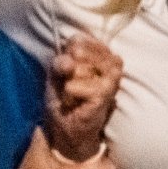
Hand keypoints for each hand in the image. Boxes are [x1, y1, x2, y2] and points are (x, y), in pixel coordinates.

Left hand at [42, 34, 122, 161]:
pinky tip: (76, 102)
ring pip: (79, 68)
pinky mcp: (106, 93)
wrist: (67, 128)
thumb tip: (70, 64)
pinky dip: (70, 94)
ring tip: (75, 94)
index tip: (66, 70)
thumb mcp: (55, 76)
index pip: (78, 40)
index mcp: (100, 52)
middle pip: (78, 51)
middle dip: (68, 71)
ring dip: (69, 84)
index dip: (66, 55)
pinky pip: (76, 85)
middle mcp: (111, 61)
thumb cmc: (63, 98)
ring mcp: (112, 77)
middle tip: (72, 85)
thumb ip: (60, 63)